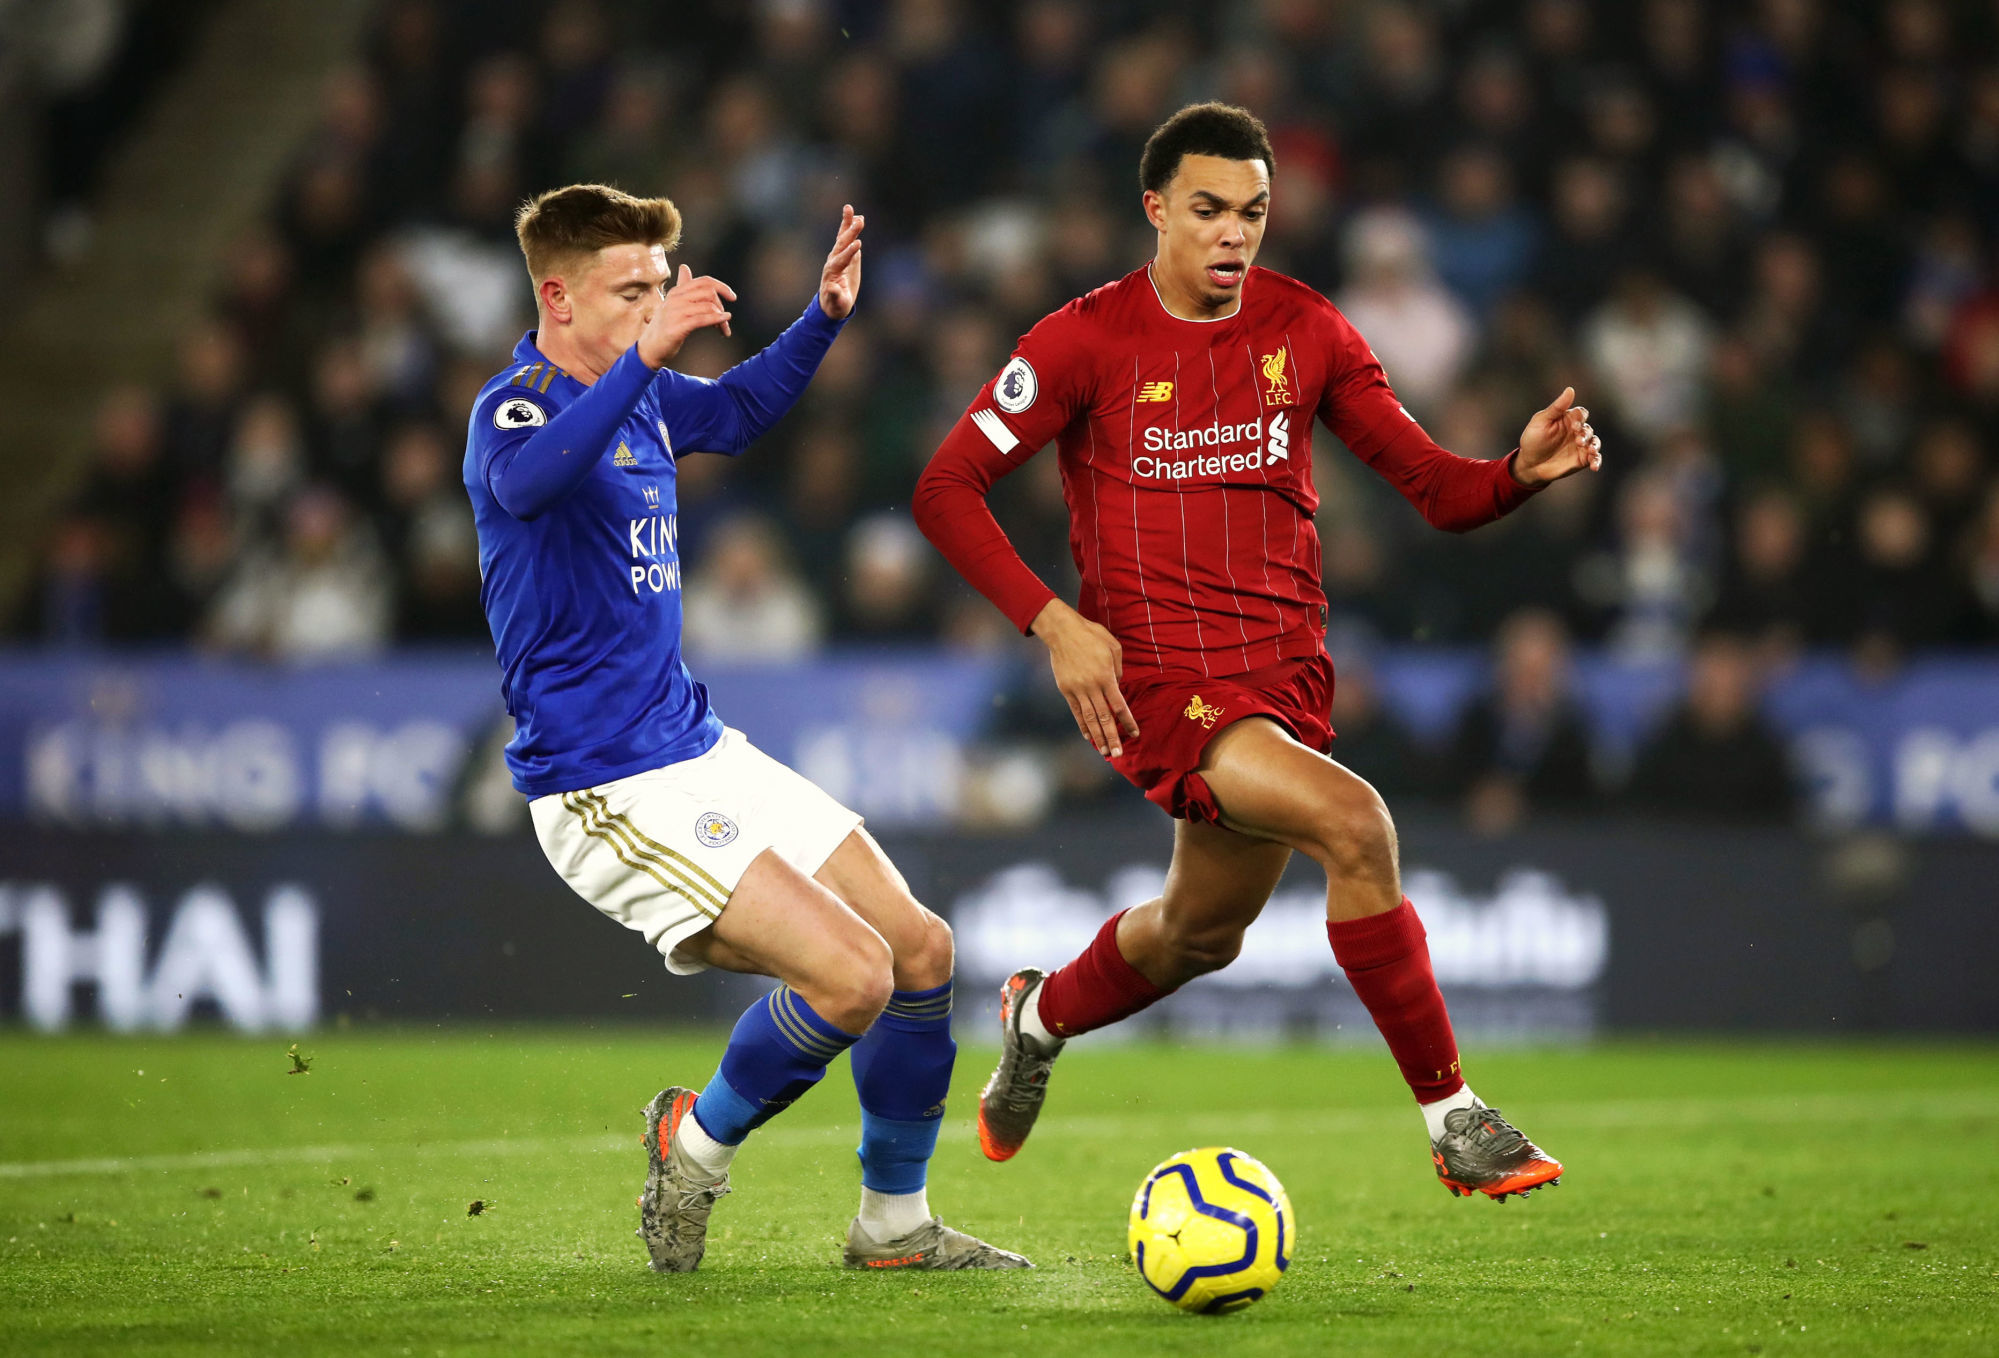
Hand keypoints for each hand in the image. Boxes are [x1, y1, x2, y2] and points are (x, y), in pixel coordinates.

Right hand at [637, 265, 735, 368]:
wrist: (649, 349)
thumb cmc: (664, 327)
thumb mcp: (672, 304)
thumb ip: (682, 287)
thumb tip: (684, 267)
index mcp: (676, 292)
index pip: (704, 281)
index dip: (722, 287)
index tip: (732, 297)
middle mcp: (675, 299)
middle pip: (709, 292)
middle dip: (722, 305)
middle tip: (725, 320)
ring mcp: (675, 312)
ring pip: (708, 306)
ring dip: (721, 319)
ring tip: (723, 329)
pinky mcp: (677, 327)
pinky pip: (702, 319)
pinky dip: (716, 320)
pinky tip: (724, 322)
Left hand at [817, 204, 864, 319]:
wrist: (833, 302)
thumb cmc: (836, 305)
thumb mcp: (837, 303)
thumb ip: (834, 295)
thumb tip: (830, 287)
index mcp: (833, 272)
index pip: (841, 259)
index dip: (849, 253)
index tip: (858, 244)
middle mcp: (834, 260)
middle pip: (841, 244)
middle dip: (850, 233)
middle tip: (859, 220)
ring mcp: (839, 255)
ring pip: (843, 237)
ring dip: (847, 224)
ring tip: (850, 209)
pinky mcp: (845, 254)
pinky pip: (847, 238)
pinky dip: (851, 228)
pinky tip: (857, 217)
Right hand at [1031, 598, 1139, 758]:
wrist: (1062, 631)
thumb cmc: (1092, 635)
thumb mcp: (1113, 647)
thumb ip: (1118, 670)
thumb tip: (1117, 686)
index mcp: (1106, 677)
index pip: (1119, 705)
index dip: (1127, 721)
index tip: (1135, 733)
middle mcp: (1092, 686)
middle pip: (1104, 718)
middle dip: (1112, 737)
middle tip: (1118, 754)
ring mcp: (1077, 690)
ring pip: (1090, 719)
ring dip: (1097, 737)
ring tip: (1104, 751)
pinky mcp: (1066, 690)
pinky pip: (1076, 712)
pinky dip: (1083, 725)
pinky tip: (1088, 737)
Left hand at [1512, 387, 1601, 486]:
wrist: (1530, 465)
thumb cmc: (1533, 440)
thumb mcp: (1541, 421)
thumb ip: (1557, 407)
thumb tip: (1570, 389)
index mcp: (1567, 419)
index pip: (1581, 413)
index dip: (1580, 418)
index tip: (1574, 426)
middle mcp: (1576, 431)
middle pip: (1588, 428)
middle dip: (1586, 434)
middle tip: (1578, 441)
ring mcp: (1581, 445)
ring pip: (1595, 442)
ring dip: (1594, 445)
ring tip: (1590, 451)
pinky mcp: (1582, 459)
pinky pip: (1595, 458)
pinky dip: (1597, 460)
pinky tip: (1594, 466)